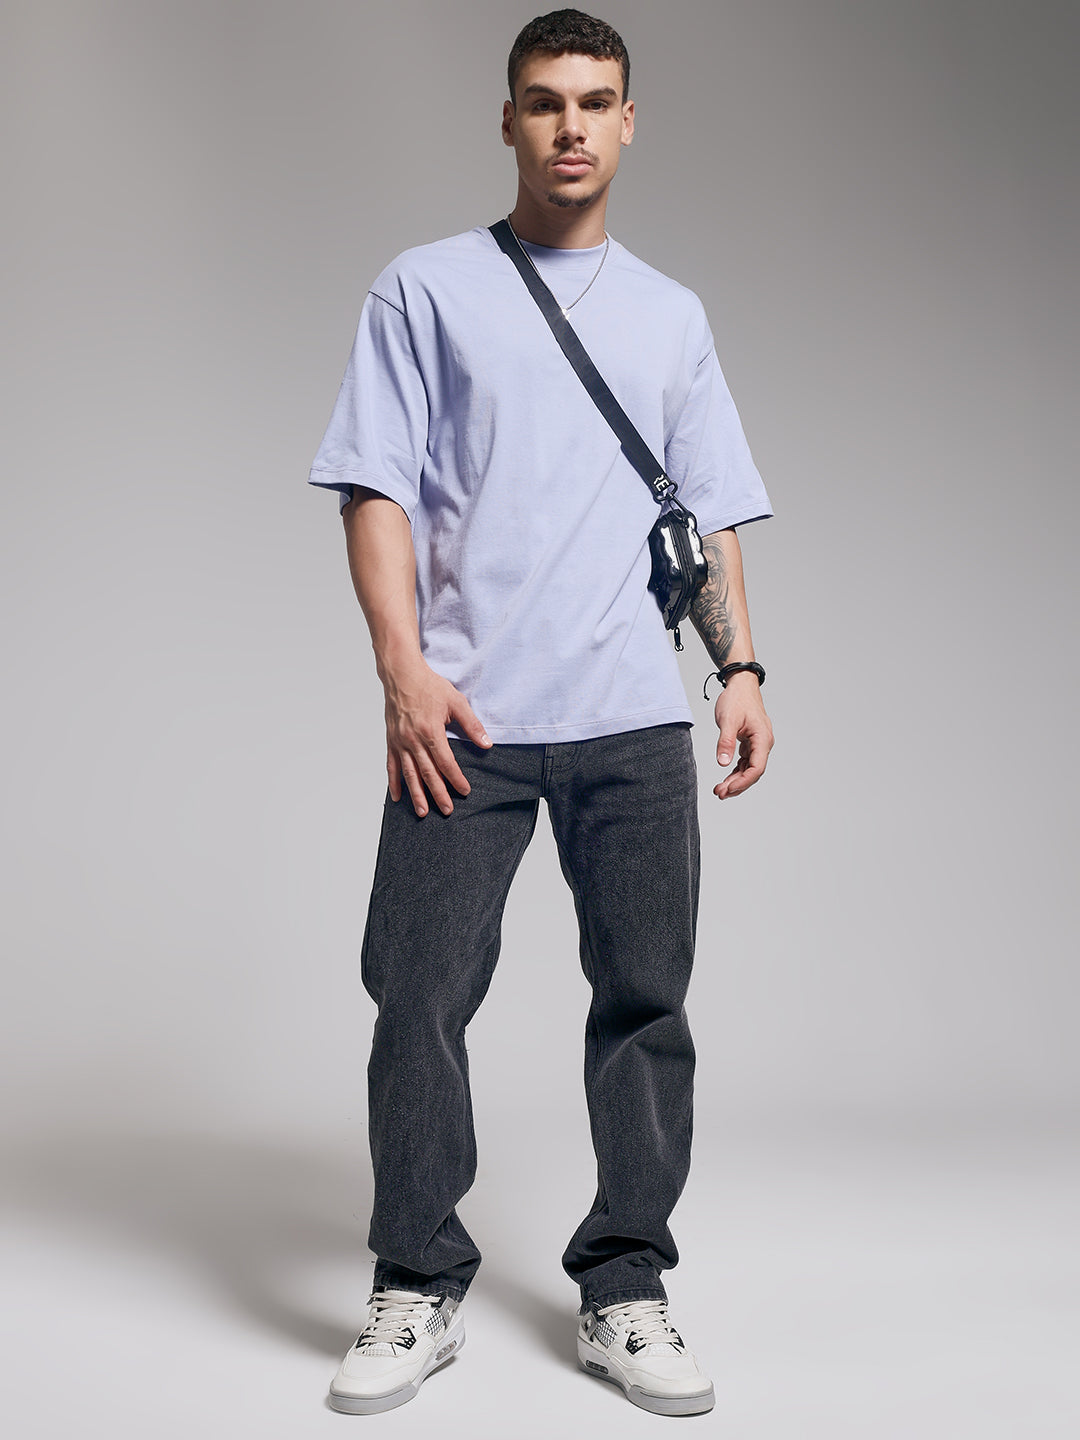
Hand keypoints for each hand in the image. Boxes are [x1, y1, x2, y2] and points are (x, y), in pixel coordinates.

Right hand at [382, 660, 491, 816]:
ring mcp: (400, 742)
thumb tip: (487, 744)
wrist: (402, 674)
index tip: (465, 791)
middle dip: (438, 794)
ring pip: (409, 774)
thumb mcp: (456, 702)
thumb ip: (472, 725)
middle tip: (447, 810)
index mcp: (431, 732)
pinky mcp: (391, 741)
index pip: (446, 763)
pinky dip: (394, 782)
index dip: (456, 779)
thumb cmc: (428, 686)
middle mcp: (413, 740)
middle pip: (427, 773)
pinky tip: (397, 797)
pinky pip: (392, 766)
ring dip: (416, 795)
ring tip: (423, 812)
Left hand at [712, 672, 772, 799]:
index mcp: (762, 738)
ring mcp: (757, 743)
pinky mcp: (750, 742)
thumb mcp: (728, 720)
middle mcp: (763, 743)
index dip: (743, 782)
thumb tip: (723, 763)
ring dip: (735, 780)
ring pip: (749, 768)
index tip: (728, 789)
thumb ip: (726, 742)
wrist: (741, 684)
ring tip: (720, 790)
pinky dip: (735, 771)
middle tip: (720, 794)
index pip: (757, 768)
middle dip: (737, 785)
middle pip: (753, 772)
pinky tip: (725, 779)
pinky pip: (745, 762)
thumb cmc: (737, 699)